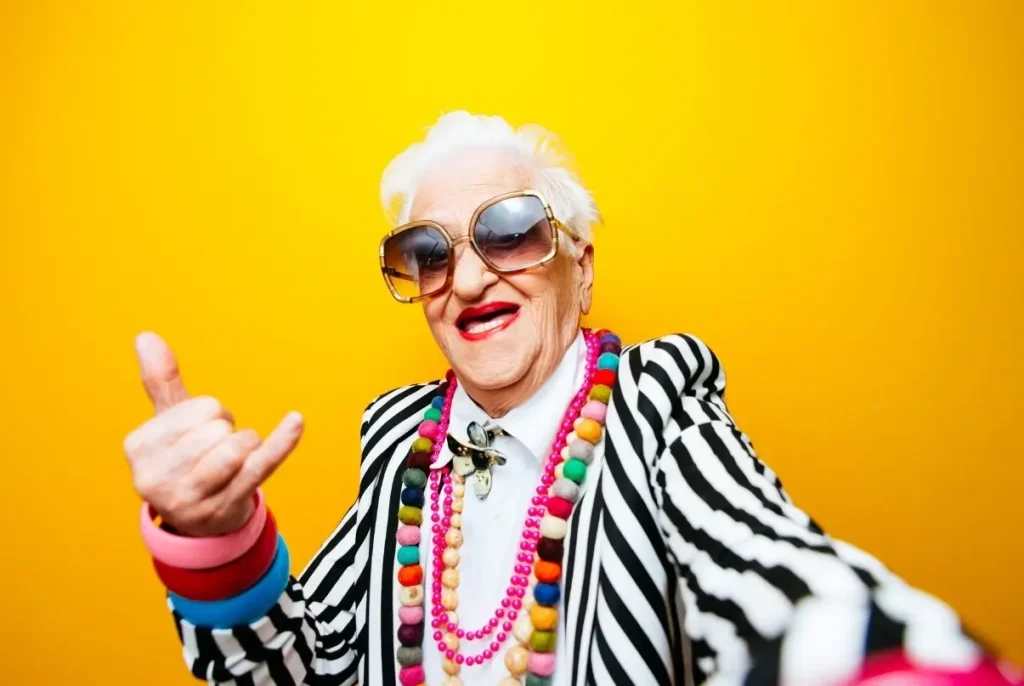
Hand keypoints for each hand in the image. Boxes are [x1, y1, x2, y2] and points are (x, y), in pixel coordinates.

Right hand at [123, 332, 303, 536]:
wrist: (197, 521)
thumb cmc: (183, 461)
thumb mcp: (168, 423)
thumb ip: (161, 381)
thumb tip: (146, 336)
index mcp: (139, 447)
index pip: (202, 407)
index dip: (212, 413)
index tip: (201, 433)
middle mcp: (157, 477)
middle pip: (219, 427)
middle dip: (228, 430)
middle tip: (216, 450)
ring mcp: (190, 499)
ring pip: (237, 449)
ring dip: (247, 445)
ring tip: (233, 460)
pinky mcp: (224, 510)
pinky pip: (261, 467)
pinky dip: (282, 442)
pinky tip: (296, 422)